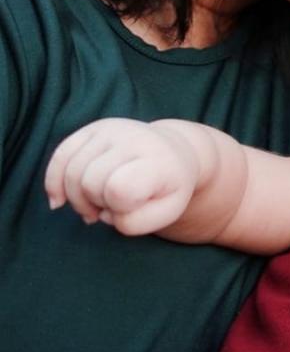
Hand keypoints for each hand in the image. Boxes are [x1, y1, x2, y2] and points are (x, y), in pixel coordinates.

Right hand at [44, 118, 198, 234]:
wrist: (174, 154)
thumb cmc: (167, 188)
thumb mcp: (165, 213)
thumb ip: (135, 223)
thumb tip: (102, 213)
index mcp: (158, 160)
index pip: (119, 189)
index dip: (118, 208)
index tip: (133, 205)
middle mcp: (134, 137)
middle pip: (89, 183)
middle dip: (97, 204)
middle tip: (114, 206)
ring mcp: (112, 129)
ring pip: (71, 173)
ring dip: (79, 198)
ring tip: (100, 202)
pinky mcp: (94, 128)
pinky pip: (60, 157)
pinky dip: (55, 183)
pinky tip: (60, 201)